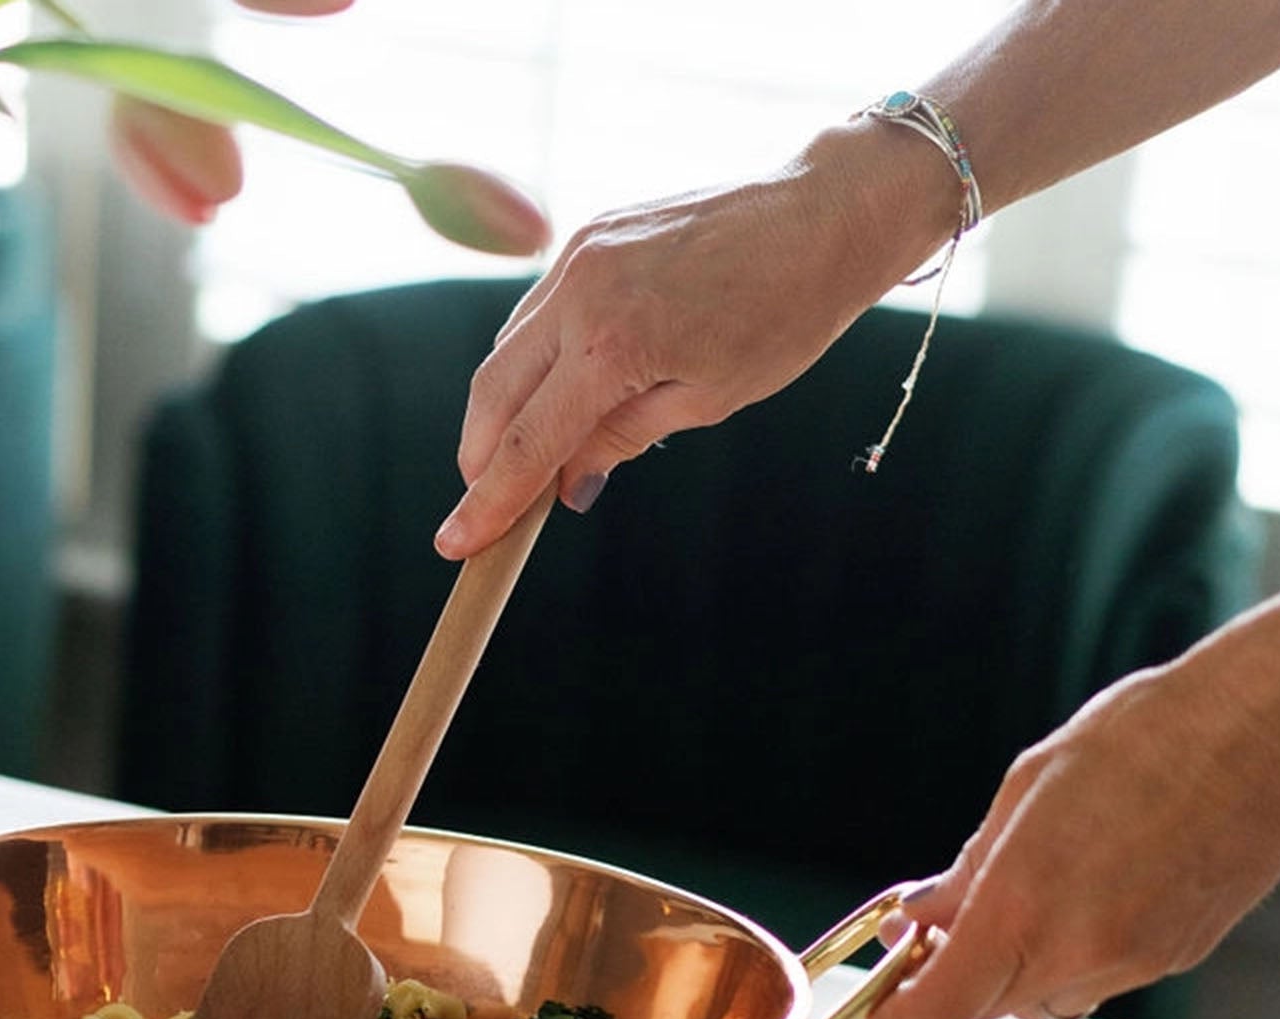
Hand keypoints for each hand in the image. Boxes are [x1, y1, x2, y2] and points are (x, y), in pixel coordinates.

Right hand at [434, 131, 946, 558]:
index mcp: (612, 346)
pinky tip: (556, 391)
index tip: (454, 545)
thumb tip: (564, 485)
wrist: (825, 213)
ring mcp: (578, 256)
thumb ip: (619, 440)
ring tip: (525, 453)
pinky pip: (536, 313)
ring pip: (505, 351)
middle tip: (488, 505)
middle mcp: (579, 293)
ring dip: (503, 409)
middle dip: (480, 459)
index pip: (525, 444)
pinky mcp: (588, 235)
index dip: (487, 503)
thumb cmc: (783, 314)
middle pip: (492, 395)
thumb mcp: (706, 400)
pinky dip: (532, 361)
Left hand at [869, 613, 1279, 1018]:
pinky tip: (1081, 894)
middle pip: (985, 1006)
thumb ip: (967, 870)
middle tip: (932, 932)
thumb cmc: (1147, 737)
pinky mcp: (1175, 956)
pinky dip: (1069, 954)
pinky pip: (1098, 979)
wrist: (1268, 730)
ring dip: (1011, 970)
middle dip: (951, 977)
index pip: (938, 1008)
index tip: (875, 1002)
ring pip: (1042, 999)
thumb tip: (921, 915)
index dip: (894, 1016)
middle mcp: (1077, 948)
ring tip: (1015, 902)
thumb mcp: (1026, 790)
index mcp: (1023, 906)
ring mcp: (1134, 960)